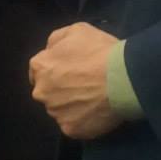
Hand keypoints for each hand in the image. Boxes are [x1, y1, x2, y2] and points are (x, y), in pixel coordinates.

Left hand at [30, 22, 123, 140]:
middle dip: (60, 88)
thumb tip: (50, 50)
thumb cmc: (100, 51)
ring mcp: (55, 114)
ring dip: (72, 105)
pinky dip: (84, 120)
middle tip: (84, 83)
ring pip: (61, 109)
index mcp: (40, 67)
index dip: (55, 68)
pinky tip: (98, 111)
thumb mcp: (78, 29)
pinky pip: (75, 125)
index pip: (38, 69)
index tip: (71, 69)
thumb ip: (57, 39)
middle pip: (48, 92)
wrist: (122, 78)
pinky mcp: (70, 130)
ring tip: (95, 98)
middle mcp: (41, 93)